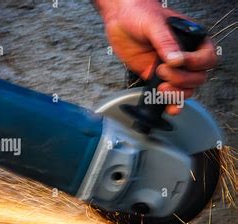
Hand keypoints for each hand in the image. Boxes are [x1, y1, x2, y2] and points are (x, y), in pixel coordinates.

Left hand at [96, 0, 216, 113]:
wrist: (119, 20)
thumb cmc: (139, 14)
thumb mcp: (154, 24)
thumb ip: (165, 41)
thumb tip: (175, 58)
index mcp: (192, 39)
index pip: (207, 58)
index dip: (195, 63)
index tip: (176, 62)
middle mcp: (184, 56)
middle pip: (198, 78)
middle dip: (181, 80)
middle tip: (162, 71)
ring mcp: (171, 68)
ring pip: (187, 89)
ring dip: (176, 93)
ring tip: (160, 87)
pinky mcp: (156, 77)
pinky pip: (169, 94)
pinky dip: (171, 103)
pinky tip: (169, 107)